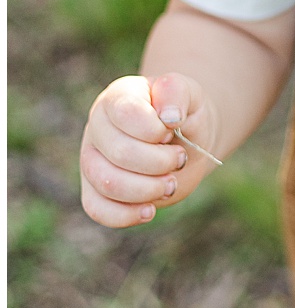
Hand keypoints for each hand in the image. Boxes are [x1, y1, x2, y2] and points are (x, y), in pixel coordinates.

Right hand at [80, 72, 212, 227]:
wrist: (185, 139)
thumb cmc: (184, 114)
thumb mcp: (189, 93)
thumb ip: (177, 92)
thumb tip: (169, 116)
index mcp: (117, 97)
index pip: (125, 113)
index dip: (155, 130)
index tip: (174, 130)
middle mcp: (98, 127)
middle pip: (119, 153)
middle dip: (160, 162)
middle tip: (180, 160)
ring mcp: (92, 159)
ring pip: (107, 184)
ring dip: (148, 190)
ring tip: (170, 183)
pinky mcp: (95, 189)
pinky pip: (96, 209)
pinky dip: (125, 215)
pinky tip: (150, 210)